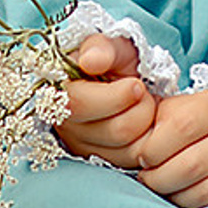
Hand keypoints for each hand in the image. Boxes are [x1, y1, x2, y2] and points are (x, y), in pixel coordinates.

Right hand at [57, 28, 158, 163]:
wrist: (123, 78)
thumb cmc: (113, 60)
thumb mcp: (110, 45)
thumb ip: (102, 48)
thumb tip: (90, 61)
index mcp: (58, 92)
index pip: (80, 105)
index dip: (116, 97)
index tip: (135, 83)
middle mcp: (65, 124)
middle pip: (116, 131)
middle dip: (141, 108)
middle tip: (141, 91)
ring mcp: (82, 147)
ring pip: (130, 149)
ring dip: (147, 122)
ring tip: (141, 104)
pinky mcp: (101, 162)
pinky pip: (136, 161)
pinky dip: (149, 140)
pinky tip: (143, 122)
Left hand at [128, 85, 207, 207]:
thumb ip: (174, 113)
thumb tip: (131, 134)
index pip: (180, 125)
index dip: (153, 147)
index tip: (141, 157)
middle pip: (190, 164)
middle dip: (158, 178)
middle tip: (146, 180)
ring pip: (205, 192)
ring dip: (175, 197)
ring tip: (166, 191)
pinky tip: (189, 201)